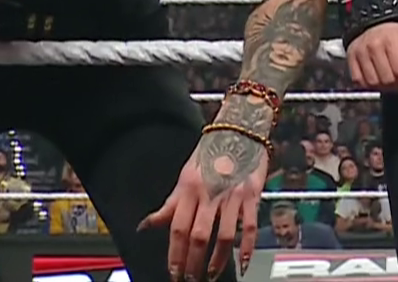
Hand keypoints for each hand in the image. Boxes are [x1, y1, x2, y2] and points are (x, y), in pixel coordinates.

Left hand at [142, 126, 269, 281]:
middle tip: (190, 279)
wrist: (240, 130)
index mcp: (190, 188)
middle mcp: (210, 193)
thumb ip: (169, 205)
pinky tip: (244, 262)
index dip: (175, 254)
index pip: (178, 228)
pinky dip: (248, 248)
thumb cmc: (211, 152)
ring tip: (212, 274)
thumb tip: (146, 225)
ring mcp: (233, 195)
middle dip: (193, 263)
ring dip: (218, 260)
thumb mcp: (185, 176)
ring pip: (224, 236)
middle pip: (199, 236)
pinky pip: (250, 226)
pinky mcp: (252, 195)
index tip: (173, 271)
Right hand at [345, 22, 397, 91]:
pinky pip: (359, 82)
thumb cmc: (394, 33)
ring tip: (392, 80)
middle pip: (388, 80)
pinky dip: (370, 86)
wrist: (372, 23)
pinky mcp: (351, 60)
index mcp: (391, 39)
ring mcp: (360, 53)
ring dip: (385, 88)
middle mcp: (373, 46)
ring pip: (374, 84)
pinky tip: (378, 79)